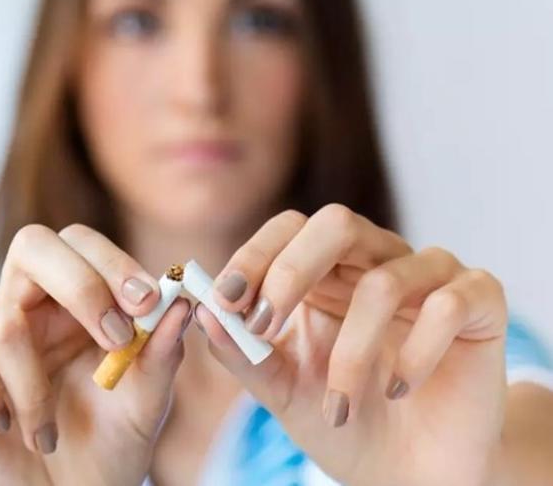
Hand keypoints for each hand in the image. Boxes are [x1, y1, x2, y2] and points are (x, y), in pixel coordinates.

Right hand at [0, 224, 190, 485]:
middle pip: (33, 244)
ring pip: (4, 323)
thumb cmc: (103, 453)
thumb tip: (181, 302)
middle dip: (80, 284)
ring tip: (48, 436)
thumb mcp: (145, 404)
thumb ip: (162, 353)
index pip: (80, 246)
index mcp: (71, 306)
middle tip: (114, 336)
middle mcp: (23, 312)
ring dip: (37, 390)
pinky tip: (7, 430)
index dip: (112, 264)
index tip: (146, 304)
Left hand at [198, 205, 507, 485]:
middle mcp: (377, 261)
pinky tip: (399, 389)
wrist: (409, 471)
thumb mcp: (282, 391)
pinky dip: (415, 354)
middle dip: (290, 271)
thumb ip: (243, 354)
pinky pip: (446, 305)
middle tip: (263, 323)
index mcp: (326, 272)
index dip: (254, 257)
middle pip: (335, 223)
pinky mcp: (479, 302)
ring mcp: (431, 277)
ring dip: (351, 353)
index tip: (225, 302)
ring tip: (338, 407)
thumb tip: (204, 315)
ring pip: (384, 281)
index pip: (288, 230)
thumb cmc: (344, 421)